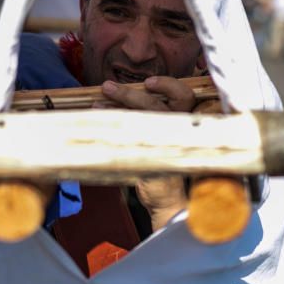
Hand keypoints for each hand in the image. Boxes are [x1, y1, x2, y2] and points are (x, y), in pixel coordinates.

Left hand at [101, 76, 194, 229]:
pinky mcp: (152, 162)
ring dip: (115, 108)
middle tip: (108, 87)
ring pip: (141, 120)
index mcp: (185, 122)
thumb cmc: (163, 166)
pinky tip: (98, 121)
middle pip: (156, 104)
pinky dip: (112, 127)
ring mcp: (166, 146)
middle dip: (129, 94)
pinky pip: (129, 139)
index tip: (148, 82)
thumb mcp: (164, 136)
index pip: (185, 96)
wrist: (167, 200)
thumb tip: (126, 97)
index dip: (168, 85)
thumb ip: (154, 116)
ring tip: (97, 102)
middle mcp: (179, 131)